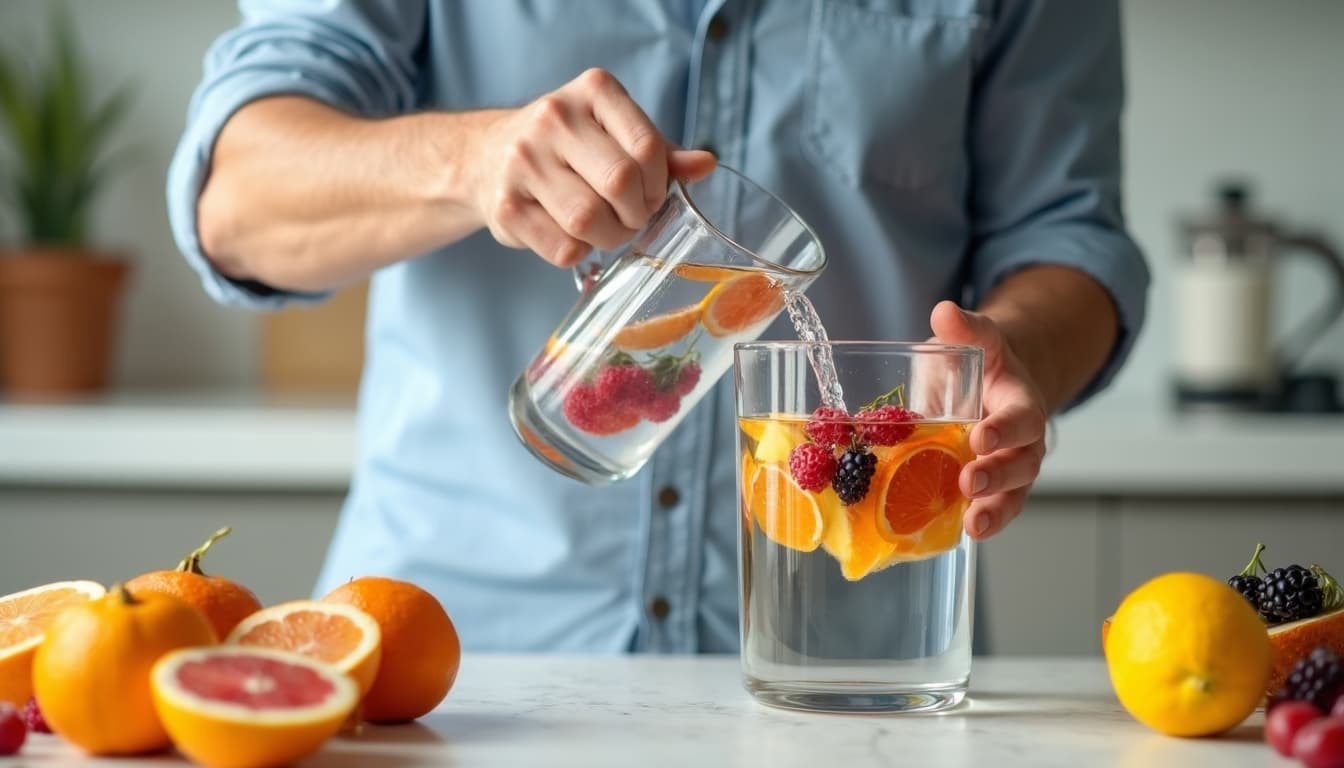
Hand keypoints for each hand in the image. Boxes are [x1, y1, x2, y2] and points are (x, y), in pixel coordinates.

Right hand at [468, 68, 716, 266]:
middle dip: (636, 214)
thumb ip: (660, 151)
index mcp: (593, 90)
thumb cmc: (567, 146)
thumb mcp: (615, 133)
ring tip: (605, 229)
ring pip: (589, 220)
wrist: (487, 156)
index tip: (651, 195)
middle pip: (620, 183)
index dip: (658, 184)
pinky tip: (572, 235)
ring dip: (610, 237)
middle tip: (632, 218)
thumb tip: (706, 165)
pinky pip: (563, 248)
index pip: (646, 146)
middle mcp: (553, 117)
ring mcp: (523, 161)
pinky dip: (578, 253)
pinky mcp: (505, 206)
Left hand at [929, 300, 1048, 540]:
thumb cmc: (982, 363)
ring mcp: (1010, 468)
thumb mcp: (977, 340)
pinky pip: (994, 509)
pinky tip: (961, 536)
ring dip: (996, 512)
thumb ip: (965, 328)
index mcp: (1021, 402)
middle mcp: (1023, 441)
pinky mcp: (994, 489)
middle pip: (1022, 463)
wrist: (993, 384)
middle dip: (998, 475)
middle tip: (970, 482)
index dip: (1004, 429)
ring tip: (974, 526)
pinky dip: (983, 524)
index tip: (981, 437)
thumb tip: (944, 312)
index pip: (1021, 418)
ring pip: (1014, 495)